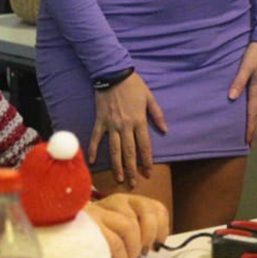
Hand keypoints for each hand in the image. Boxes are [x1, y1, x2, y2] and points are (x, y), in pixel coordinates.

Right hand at [84, 193, 171, 257]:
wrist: (54, 232)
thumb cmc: (87, 238)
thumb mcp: (112, 230)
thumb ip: (130, 233)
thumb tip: (150, 250)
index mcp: (124, 202)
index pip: (154, 205)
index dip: (162, 225)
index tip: (157, 244)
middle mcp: (114, 201)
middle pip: (147, 213)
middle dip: (148, 238)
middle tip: (140, 256)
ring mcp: (100, 210)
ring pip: (130, 227)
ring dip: (132, 251)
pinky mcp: (89, 224)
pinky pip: (114, 242)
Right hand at [91, 73, 165, 187]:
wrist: (113, 74)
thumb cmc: (133, 85)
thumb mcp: (149, 98)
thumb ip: (157, 114)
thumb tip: (165, 130)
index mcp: (139, 121)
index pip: (144, 146)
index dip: (146, 161)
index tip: (148, 173)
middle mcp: (125, 126)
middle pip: (129, 152)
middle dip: (132, 169)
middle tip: (133, 183)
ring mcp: (111, 125)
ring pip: (114, 149)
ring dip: (117, 165)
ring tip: (119, 178)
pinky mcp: (100, 121)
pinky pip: (96, 137)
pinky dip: (93, 149)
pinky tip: (91, 161)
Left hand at [227, 42, 256, 146]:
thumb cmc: (256, 54)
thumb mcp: (245, 66)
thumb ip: (238, 81)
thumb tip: (231, 97)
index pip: (252, 114)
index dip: (249, 129)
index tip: (247, 142)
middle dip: (254, 131)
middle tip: (251, 144)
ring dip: (256, 124)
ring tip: (253, 134)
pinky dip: (256, 114)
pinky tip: (252, 115)